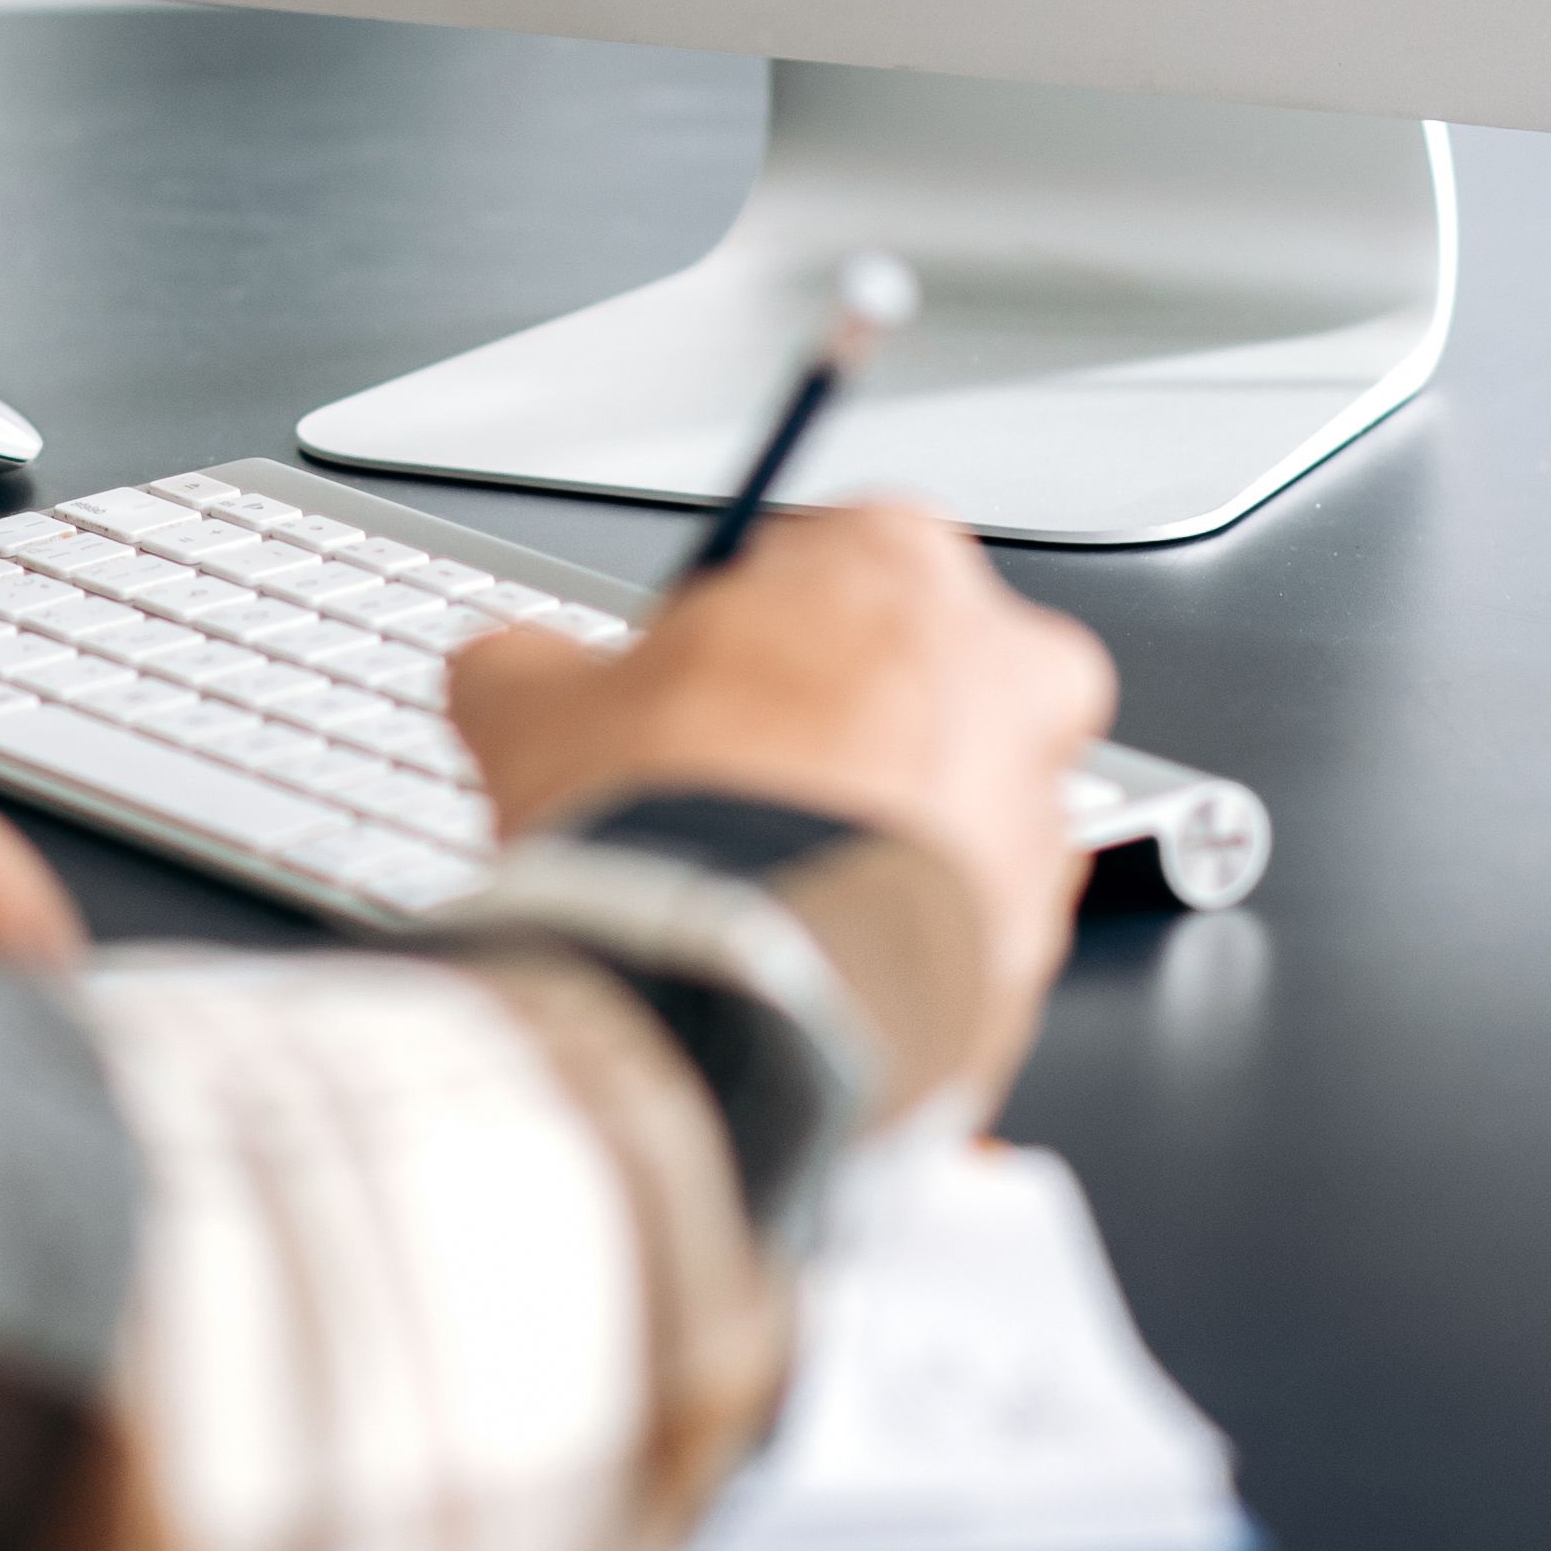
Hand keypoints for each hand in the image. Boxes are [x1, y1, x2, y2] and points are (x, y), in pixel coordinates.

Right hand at [448, 500, 1113, 1098]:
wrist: (738, 999)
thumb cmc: (668, 826)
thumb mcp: (530, 705)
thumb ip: (532, 664)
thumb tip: (507, 673)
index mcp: (900, 564)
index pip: (840, 552)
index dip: (761, 618)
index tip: (707, 674)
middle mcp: (1006, 669)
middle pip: (927, 668)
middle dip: (847, 716)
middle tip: (745, 780)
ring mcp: (1039, 809)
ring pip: (956, 800)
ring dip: (878, 832)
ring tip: (767, 889)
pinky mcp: (1044, 936)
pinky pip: (968, 918)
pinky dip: (902, 932)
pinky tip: (810, 955)